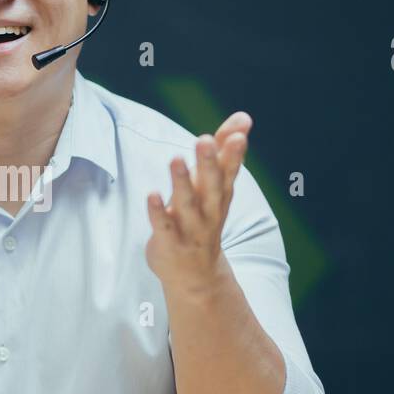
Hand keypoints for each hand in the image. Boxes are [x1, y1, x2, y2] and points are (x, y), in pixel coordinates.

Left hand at [145, 111, 251, 293]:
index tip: (239, 133)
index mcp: (220, 195)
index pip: (229, 171)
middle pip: (212, 186)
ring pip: (187, 204)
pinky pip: (163, 226)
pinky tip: (150, 194)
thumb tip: (243, 117)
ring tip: (176, 158)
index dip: (233, 153)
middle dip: (209, 163)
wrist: (196, 276)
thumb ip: (224, 150)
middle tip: (204, 139)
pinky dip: (157, 211)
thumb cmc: (203, 219)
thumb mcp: (215, 186)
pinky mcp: (169, 242)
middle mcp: (209, 211)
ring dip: (181, 182)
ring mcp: (190, 228)